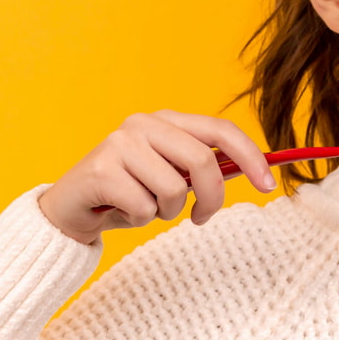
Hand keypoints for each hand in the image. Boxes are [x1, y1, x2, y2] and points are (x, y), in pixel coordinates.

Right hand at [38, 111, 276, 244]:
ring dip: (167, 211)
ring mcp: (121, 143)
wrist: (69, 210)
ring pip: (175, 189)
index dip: (251, 156)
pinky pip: (145, 208)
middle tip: (201, 217)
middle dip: (212, 197)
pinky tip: (120, 210)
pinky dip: (140, 219)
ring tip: (145, 207)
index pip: (222, 129)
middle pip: (203, 161)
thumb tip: (254, 170)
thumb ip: (204, 169)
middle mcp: (145, 124)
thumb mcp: (172, 176)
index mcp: (168, 120)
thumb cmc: (128, 193)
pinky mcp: (101, 169)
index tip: (269, 185)